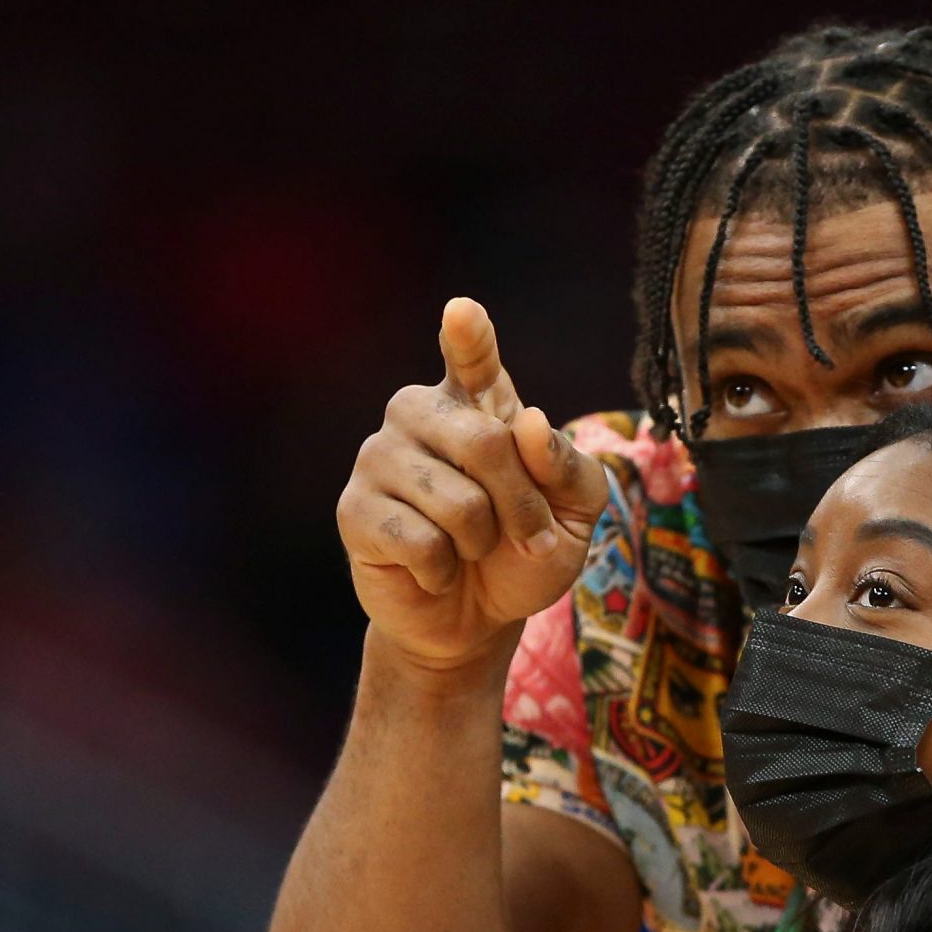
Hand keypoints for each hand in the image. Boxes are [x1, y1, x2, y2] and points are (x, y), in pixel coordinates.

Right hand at [337, 298, 608, 673]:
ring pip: (457, 500)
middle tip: (529, 538)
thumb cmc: (526, 552)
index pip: (472, 359)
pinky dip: (444, 570)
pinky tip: (435, 570)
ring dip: (483, 542)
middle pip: (485, 442)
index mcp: (477, 403)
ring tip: (472, 551)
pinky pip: (420, 541)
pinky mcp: (356, 510)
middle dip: (522, 504)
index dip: (469, 338)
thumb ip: (565, 466)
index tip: (463, 312)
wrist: (478, 620)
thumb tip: (530, 423)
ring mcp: (380, 458)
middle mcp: (420, 416)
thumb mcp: (575, 513)